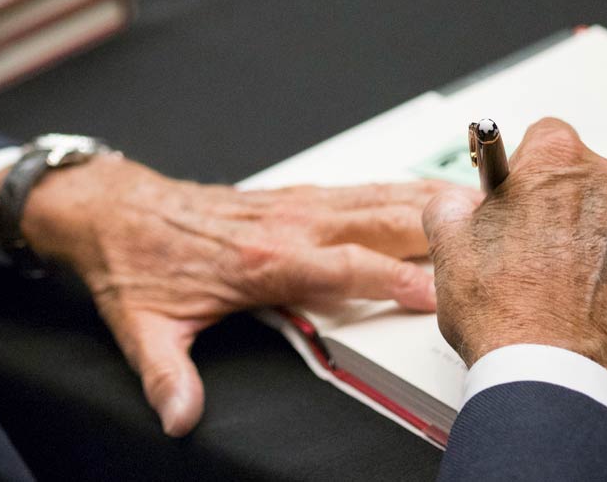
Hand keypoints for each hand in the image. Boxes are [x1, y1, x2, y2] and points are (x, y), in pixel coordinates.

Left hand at [18, 154, 456, 436]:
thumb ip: (166, 374)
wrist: (113, 209)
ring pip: (372, 196)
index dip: (394, 279)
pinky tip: (425, 193)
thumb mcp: (142, 327)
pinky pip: (355, 190)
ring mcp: (289, 205)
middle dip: (435, 225)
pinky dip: (397, 189)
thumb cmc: (134, 261)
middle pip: (374, 221)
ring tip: (481, 199)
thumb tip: (179, 416)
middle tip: (493, 227)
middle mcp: (283, 225)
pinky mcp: (288, 197)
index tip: (441, 289)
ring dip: (426, 199)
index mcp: (259, 260)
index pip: (343, 267)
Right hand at [422, 117, 606, 378]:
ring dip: (579, 230)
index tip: (509, 191)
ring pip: (603, 211)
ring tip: (545, 271)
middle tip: (520, 236)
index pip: (543, 134)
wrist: (547, 369)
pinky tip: (570, 290)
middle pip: (578, 173)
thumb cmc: (503, 307)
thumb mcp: (448, 240)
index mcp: (559, 160)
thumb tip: (461, 205)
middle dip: (551, 196)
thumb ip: (452, 203)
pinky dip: (601, 263)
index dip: (520, 166)